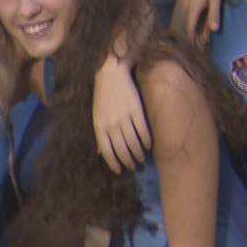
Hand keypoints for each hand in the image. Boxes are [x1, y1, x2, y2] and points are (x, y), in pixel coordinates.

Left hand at [93, 57, 150, 173]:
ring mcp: (124, 117)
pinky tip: (149, 146)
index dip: (114, 163)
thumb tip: (101, 153)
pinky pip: (143, 130)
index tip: (119, 171)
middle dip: (128, 161)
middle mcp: (111, 124)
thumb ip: (100, 135)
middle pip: (121, 149)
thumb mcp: (97, 116)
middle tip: (133, 167)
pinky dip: (147, 140)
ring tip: (141, 159)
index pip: (107, 151)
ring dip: (138, 153)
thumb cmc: (102, 96)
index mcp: (99, 126)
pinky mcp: (136, 110)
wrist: (111, 74)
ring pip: (133, 142)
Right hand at [169, 0, 224, 47]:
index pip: (188, 28)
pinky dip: (179, 23)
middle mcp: (184, 5)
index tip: (195, 51)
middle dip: (186, 39)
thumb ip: (214, 13)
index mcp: (193, 7)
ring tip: (187, 41)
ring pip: (177, 21)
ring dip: (181, 32)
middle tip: (192, 50)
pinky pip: (177, 14)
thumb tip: (214, 30)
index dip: (191, 41)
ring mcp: (181, 1)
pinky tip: (182, 27)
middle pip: (181, 27)